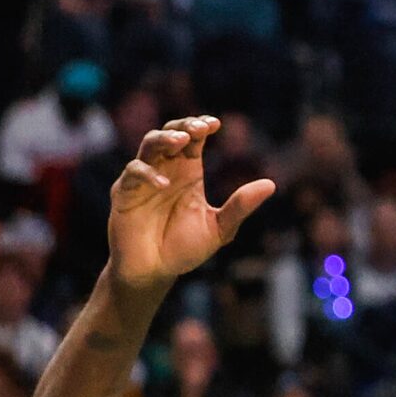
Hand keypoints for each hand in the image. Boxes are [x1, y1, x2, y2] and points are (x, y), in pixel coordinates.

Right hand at [104, 116, 274, 298]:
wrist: (155, 272)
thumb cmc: (185, 248)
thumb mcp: (219, 229)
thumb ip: (240, 207)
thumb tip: (270, 184)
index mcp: (189, 172)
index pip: (194, 139)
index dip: (201, 126)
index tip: (215, 124)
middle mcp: (166, 170)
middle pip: (170, 133)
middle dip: (183, 125)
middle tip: (199, 128)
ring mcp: (143, 180)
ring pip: (149, 145)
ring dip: (164, 139)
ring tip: (182, 140)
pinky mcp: (125, 195)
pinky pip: (132, 174)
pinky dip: (147, 173)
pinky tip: (164, 183)